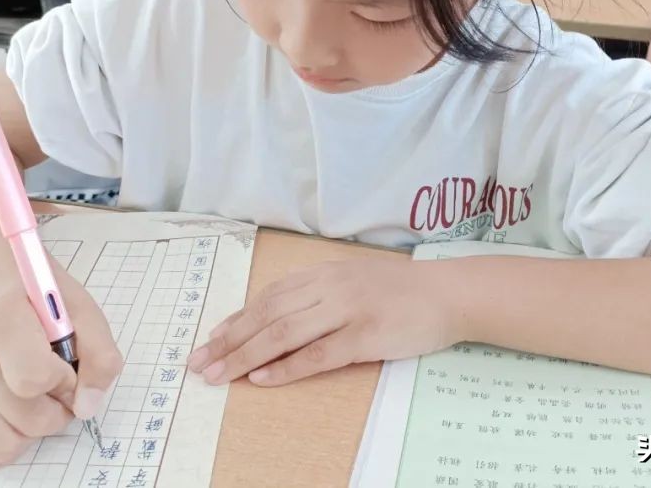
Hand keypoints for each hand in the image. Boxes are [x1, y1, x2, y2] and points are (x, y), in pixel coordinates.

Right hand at [0, 266, 122, 470]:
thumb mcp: (88, 317)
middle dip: (59, 408)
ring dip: (38, 428)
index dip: (63, 381)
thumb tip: (86, 406)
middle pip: (27, 418)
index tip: (69, 365)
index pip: (32, 378)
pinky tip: (26, 412)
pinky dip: (14, 441)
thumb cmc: (54, 307)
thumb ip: (100, 358)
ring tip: (45, 395)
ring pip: (7, 443)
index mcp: (4, 322)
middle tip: (63, 381)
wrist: (14, 296)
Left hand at [187, 259, 461, 386]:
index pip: (269, 296)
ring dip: (246, 356)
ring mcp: (347, 310)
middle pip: (268, 315)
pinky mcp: (365, 335)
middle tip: (200, 362)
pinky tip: (263, 378)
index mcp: (325, 272)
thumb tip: (280, 313)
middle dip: (229, 341)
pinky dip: (286, 367)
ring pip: (284, 333)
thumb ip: (321, 292)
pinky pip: (317, 354)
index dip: (236, 319)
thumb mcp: (356, 281)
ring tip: (220, 374)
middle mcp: (330, 287)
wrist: (450, 294)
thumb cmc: (404, 291)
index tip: (211, 339)